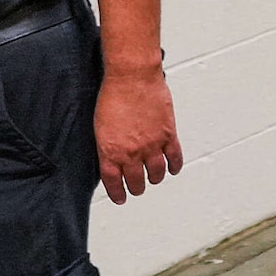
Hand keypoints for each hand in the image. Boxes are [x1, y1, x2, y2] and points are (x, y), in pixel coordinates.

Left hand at [95, 63, 183, 203]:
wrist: (132, 77)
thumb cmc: (113, 95)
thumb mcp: (100, 126)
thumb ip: (107, 145)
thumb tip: (112, 157)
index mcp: (111, 151)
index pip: (114, 182)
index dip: (118, 193)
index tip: (121, 198)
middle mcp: (132, 152)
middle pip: (136, 181)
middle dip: (136, 188)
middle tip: (137, 189)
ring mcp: (152, 145)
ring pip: (156, 173)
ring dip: (155, 179)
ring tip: (154, 179)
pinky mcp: (168, 135)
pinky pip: (174, 158)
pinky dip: (175, 166)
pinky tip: (173, 169)